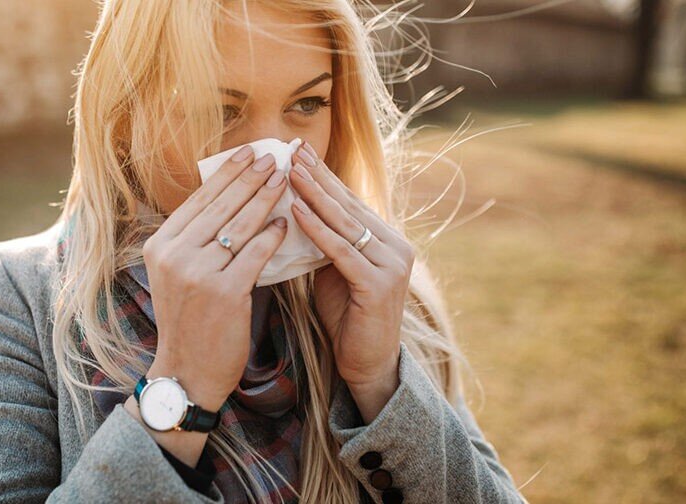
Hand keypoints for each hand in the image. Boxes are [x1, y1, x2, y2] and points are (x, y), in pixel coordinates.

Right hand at [142, 145, 290, 412]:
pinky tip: (286, 223)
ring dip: (266, 199)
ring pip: (240, 225)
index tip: (248, 153)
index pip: (199, 201)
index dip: (226, 175)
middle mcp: (174, 255)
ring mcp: (198, 273)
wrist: (188, 373)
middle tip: (273, 157)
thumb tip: (228, 198)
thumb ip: (195, 241)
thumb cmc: (190, 322)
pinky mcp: (224, 293)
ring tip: (284, 180)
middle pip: (220, 207)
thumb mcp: (178, 276)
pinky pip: (255, 254)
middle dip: (250, 178)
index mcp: (160, 246)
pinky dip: (272, 236)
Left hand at [287, 141, 412, 418]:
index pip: (350, 201)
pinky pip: (341, 251)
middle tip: (292, 150)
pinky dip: (317, 230)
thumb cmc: (346, 318)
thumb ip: (325, 242)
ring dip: (315, 196)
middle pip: (348, 205)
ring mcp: (392, 265)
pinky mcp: (379, 285)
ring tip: (290, 172)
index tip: (298, 152)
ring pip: (345, 223)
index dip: (324, 176)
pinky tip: (296, 212)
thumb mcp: (334, 271)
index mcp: (386, 240)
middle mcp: (395, 246)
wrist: (366, 364)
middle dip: (318, 177)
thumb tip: (293, 209)